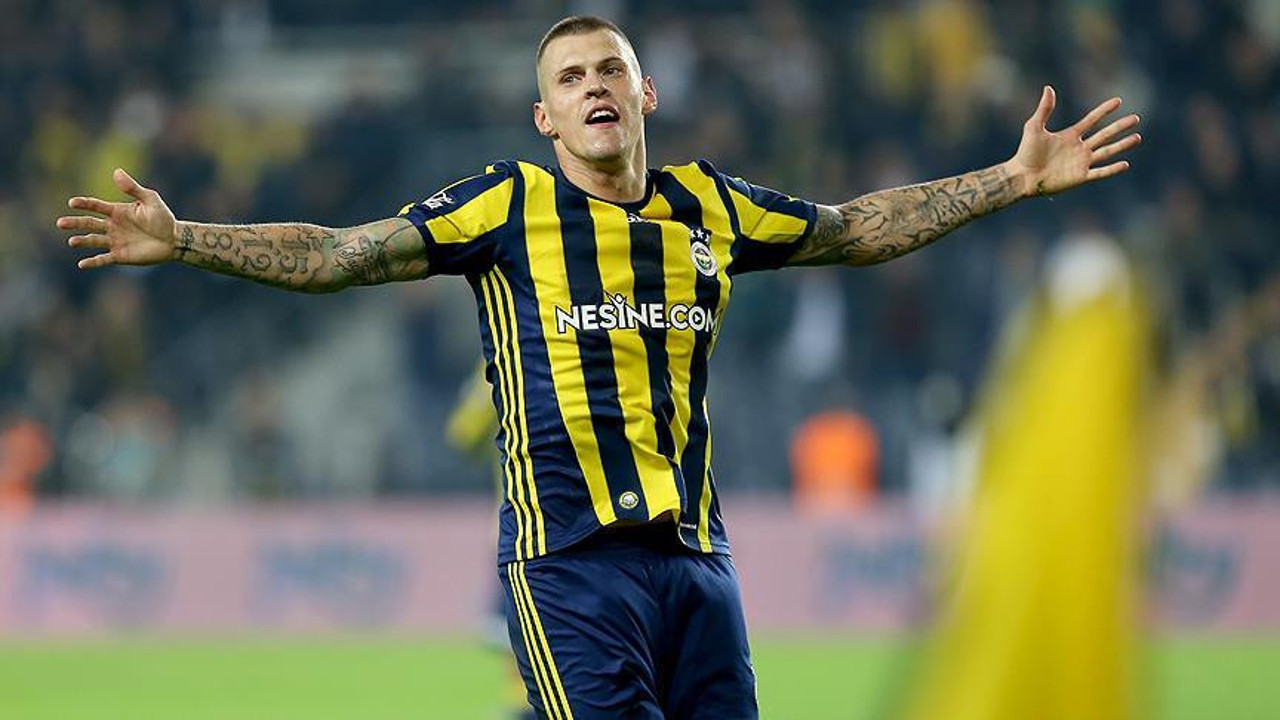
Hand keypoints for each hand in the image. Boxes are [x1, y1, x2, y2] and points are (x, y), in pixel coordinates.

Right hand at [57, 168, 177, 268]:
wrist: (174, 240)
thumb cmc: (163, 218)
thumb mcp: (150, 199)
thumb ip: (133, 188)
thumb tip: (116, 172)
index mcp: (117, 211)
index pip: (96, 206)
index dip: (84, 204)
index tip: (73, 202)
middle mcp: (112, 226)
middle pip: (89, 223)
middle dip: (75, 223)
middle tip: (60, 223)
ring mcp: (115, 241)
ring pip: (93, 240)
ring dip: (82, 241)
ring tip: (71, 241)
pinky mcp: (120, 255)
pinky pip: (103, 259)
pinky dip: (93, 262)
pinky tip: (82, 264)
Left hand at [1007, 86, 1141, 196]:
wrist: (1022, 176)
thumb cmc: (1026, 152)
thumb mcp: (1034, 127)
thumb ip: (1044, 109)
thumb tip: (1049, 88)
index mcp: (1070, 135)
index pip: (1092, 120)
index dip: (1104, 110)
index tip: (1118, 101)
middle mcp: (1079, 148)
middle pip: (1104, 135)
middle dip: (1120, 126)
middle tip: (1136, 118)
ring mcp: (1081, 162)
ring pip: (1107, 152)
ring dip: (1122, 145)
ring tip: (1137, 137)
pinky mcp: (1080, 177)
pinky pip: (1100, 172)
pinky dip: (1112, 169)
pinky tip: (1125, 164)